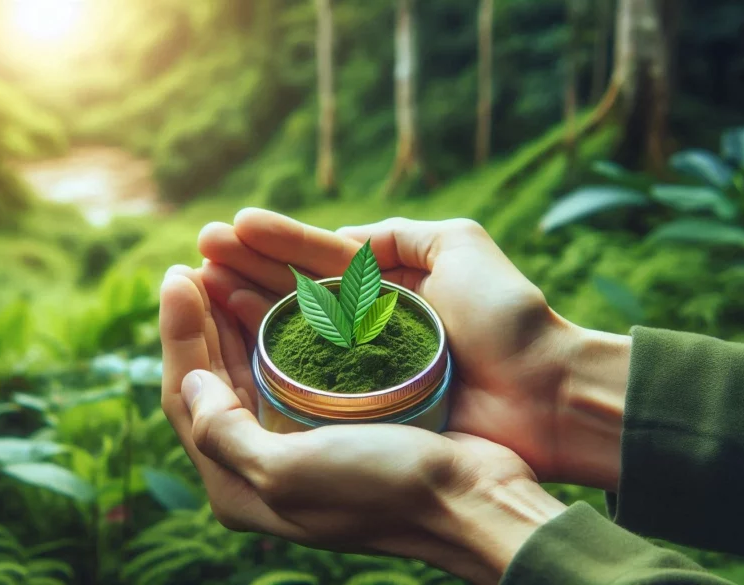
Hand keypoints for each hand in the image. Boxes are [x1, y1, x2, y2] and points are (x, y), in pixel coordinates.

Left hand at [159, 267, 565, 583]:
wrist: (471, 501)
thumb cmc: (381, 488)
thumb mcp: (287, 472)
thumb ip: (222, 432)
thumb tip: (190, 381)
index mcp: (238, 486)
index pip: (186, 398)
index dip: (178, 334)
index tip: (179, 273)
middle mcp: (261, 464)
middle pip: (213, 379)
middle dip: (202, 318)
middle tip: (201, 259)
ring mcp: (298, 442)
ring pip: (249, 368)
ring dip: (235, 316)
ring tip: (228, 266)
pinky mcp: (334, 423)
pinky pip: (289, 367)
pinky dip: (277, 329)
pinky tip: (276, 294)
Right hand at [197, 209, 630, 490]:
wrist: (546, 393)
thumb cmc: (508, 319)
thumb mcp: (459, 244)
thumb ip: (399, 234)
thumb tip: (343, 239)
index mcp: (386, 290)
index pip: (317, 261)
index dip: (273, 243)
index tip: (230, 228)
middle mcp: (365, 331)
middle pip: (291, 294)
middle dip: (244, 269)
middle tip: (197, 250)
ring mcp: (358, 373)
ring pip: (285, 333)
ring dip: (240, 304)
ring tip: (197, 279)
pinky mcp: (355, 410)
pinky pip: (298, 376)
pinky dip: (262, 351)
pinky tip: (228, 327)